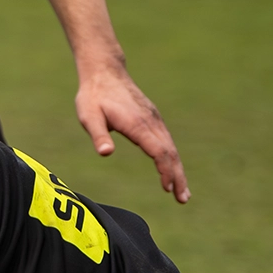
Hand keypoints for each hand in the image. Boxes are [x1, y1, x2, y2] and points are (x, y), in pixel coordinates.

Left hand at [75, 65, 187, 202]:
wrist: (105, 72)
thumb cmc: (93, 96)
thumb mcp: (89, 116)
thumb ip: (98, 135)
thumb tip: (106, 153)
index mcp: (137, 124)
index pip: (158, 151)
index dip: (165, 171)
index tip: (167, 188)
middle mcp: (151, 122)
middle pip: (171, 153)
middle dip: (178, 176)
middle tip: (183, 199)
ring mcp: (154, 120)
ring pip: (171, 148)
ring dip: (177, 170)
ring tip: (182, 192)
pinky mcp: (153, 118)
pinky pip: (167, 141)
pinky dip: (172, 158)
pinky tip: (172, 169)